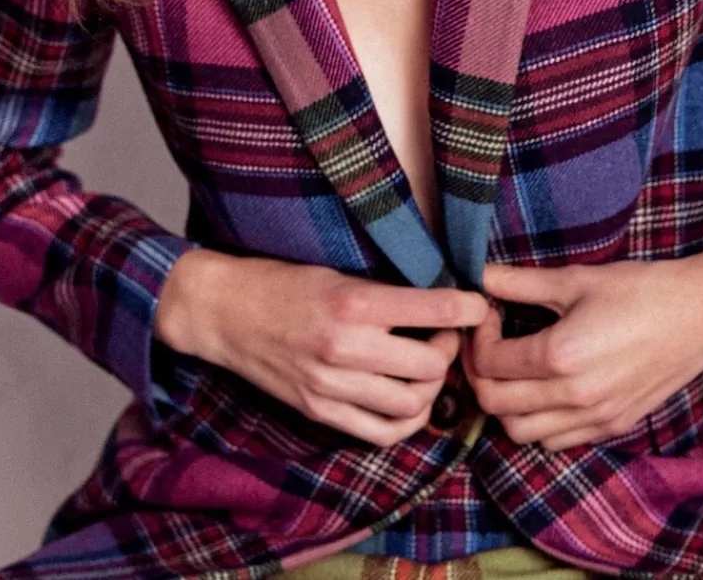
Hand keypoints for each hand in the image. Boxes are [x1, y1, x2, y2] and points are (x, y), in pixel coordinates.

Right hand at [157, 250, 489, 446]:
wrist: (223, 311)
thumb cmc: (280, 281)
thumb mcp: (335, 270)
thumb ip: (384, 292)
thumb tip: (440, 299)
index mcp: (352, 302)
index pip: (433, 310)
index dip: (468, 309)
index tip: (479, 306)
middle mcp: (345, 348)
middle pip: (430, 366)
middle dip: (449, 351)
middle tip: (446, 335)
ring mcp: (331, 387)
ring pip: (412, 405)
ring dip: (432, 388)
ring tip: (427, 366)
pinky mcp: (319, 411)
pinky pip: (381, 432)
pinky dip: (406, 420)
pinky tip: (408, 398)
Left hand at [460, 241, 702, 451]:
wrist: (701, 314)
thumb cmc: (640, 289)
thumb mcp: (575, 278)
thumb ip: (518, 282)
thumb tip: (477, 274)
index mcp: (562, 357)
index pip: (488, 365)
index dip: (476, 337)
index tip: (489, 313)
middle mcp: (575, 397)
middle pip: (495, 405)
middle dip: (479, 372)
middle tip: (490, 341)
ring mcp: (596, 418)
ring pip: (521, 432)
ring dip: (504, 403)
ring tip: (512, 366)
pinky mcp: (613, 426)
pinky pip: (555, 440)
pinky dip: (536, 421)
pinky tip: (542, 386)